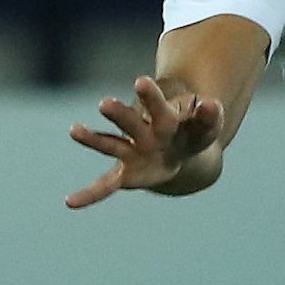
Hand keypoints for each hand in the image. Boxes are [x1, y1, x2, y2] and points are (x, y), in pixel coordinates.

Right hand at [65, 75, 225, 207]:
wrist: (179, 151)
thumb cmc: (191, 133)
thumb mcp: (206, 127)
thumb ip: (209, 117)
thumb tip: (213, 104)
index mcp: (162, 118)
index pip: (157, 105)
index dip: (151, 96)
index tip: (140, 82)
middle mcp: (142, 133)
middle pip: (130, 122)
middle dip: (119, 115)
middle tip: (104, 104)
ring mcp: (131, 152)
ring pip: (110, 144)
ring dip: (93, 139)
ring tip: (74, 131)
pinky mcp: (126, 174)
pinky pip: (106, 186)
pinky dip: (90, 194)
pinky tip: (70, 203)